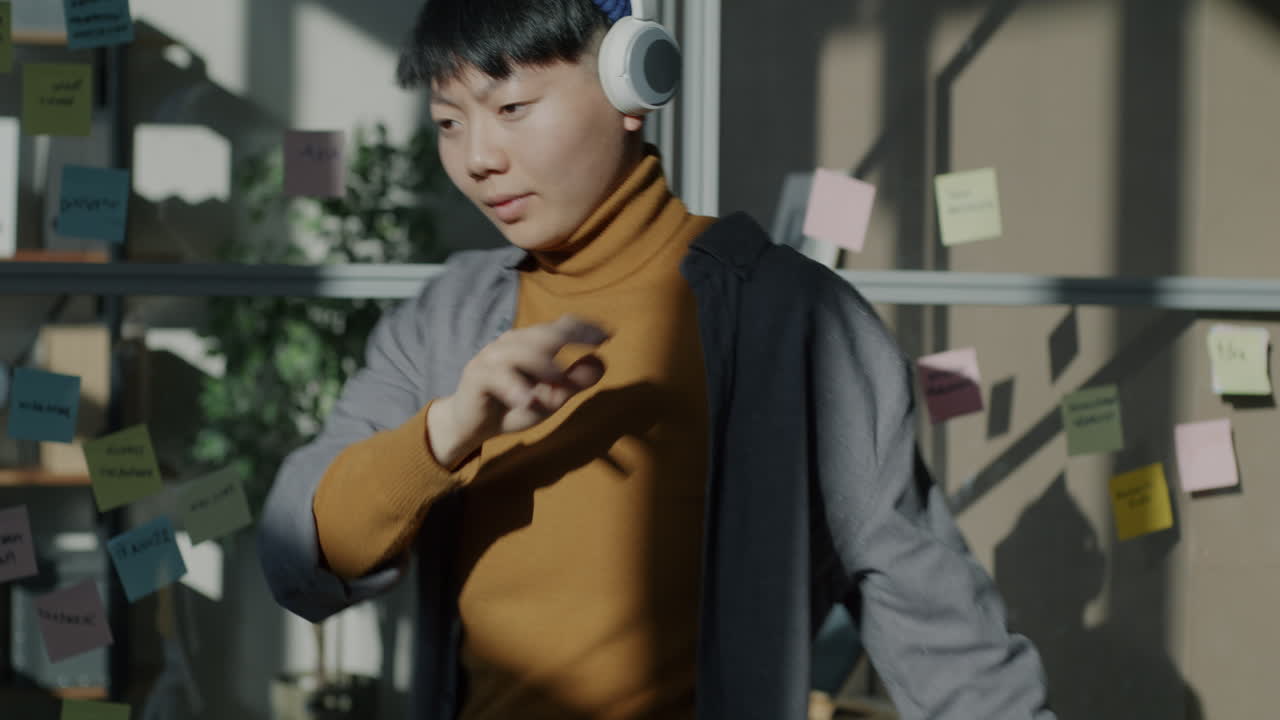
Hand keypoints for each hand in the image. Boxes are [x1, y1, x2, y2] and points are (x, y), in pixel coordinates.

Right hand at [427, 314, 608, 467]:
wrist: (474, 425)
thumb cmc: (514, 406)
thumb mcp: (550, 398)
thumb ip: (573, 382)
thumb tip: (601, 362)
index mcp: (531, 344)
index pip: (559, 327)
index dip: (583, 328)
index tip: (608, 335)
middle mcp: (512, 343)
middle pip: (543, 334)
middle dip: (571, 336)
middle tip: (594, 343)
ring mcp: (493, 357)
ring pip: (521, 352)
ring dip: (543, 365)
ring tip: (560, 378)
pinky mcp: (477, 376)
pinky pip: (496, 377)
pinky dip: (513, 387)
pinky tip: (526, 399)